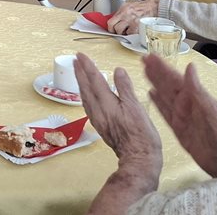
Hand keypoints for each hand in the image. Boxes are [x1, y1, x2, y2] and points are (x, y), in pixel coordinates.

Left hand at [73, 53, 161, 169]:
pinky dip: (85, 95)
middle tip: (75, 59)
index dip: (87, 66)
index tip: (80, 55)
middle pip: (86, 88)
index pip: (94, 80)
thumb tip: (117, 71)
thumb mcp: (136, 108)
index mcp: (107, 104)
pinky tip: (87, 95)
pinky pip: (88, 106)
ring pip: (85, 97)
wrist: (138, 160)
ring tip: (78, 72)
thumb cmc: (141, 136)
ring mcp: (98, 119)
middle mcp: (98, 111)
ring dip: (81, 82)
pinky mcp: (100, 126)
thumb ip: (125, 88)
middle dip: (80, 72)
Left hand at [106, 0, 158, 34]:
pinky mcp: (137, 26)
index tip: (111, 29)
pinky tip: (135, 31)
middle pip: (112, 25)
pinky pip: (130, 34)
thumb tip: (118, 20)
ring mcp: (131, 20)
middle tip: (118, 32)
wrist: (155, 8)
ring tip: (128, 31)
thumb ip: (123, 13)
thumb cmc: (145, 8)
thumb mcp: (131, 6)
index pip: (111, 19)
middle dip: (115, 31)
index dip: (110, 26)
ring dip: (123, 33)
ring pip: (120, 31)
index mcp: (123, 8)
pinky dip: (132, 34)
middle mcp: (125, 13)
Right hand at [143, 54, 216, 177]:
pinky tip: (150, 94)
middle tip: (143, 59)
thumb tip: (190, 65)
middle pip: (167, 84)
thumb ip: (197, 89)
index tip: (151, 56)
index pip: (175, 78)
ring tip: (144, 71)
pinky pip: (164, 112)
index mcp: (194, 96)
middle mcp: (186, 103)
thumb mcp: (210, 109)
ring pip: (164, 96)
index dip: (163, 67)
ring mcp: (181, 116)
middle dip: (156, 72)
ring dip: (155, 83)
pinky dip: (157, 103)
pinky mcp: (177, 128)